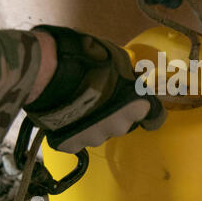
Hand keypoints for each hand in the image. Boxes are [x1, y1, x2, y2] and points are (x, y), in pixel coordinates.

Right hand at [24, 25, 165, 153]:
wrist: (46, 71)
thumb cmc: (87, 59)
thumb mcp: (117, 57)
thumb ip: (127, 73)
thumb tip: (131, 77)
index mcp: (136, 107)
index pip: (154, 116)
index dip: (148, 110)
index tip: (141, 105)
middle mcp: (119, 127)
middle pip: (123, 123)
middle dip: (117, 113)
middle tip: (101, 97)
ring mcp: (94, 138)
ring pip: (99, 132)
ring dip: (94, 122)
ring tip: (78, 105)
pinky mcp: (71, 144)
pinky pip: (77, 140)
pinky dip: (74, 131)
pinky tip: (65, 116)